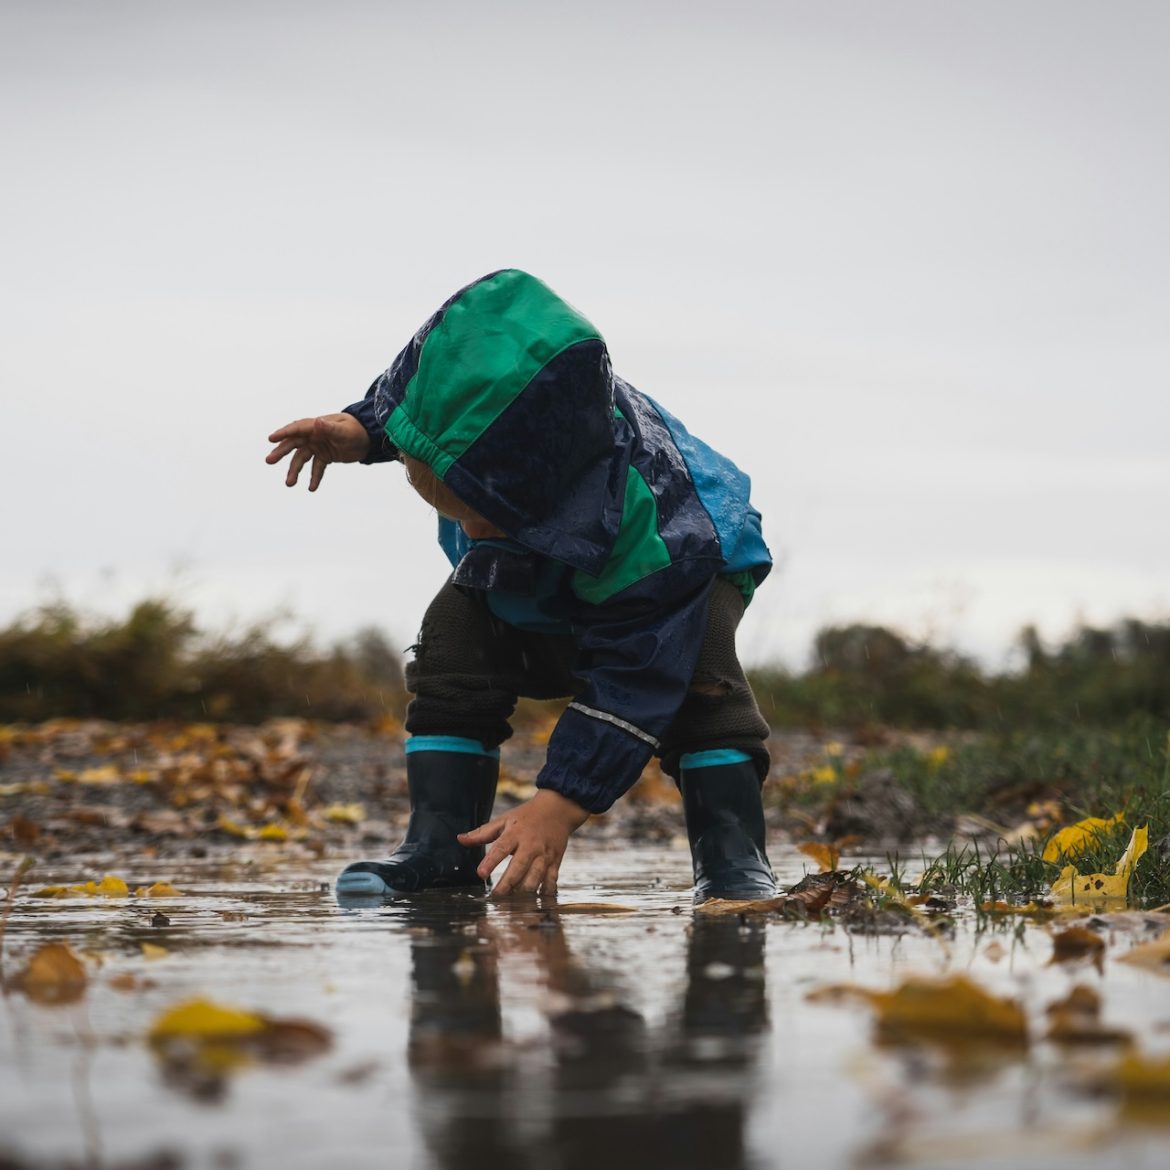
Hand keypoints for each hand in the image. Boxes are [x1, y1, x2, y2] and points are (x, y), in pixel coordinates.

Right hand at [266, 413, 370, 490]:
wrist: (369, 438)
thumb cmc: (357, 431)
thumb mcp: (345, 431)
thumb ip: (330, 428)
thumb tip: (317, 422)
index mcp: (316, 426)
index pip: (297, 429)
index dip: (284, 433)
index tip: (271, 439)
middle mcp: (314, 436)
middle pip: (293, 444)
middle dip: (281, 452)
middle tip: (269, 461)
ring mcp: (318, 446)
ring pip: (302, 459)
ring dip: (295, 471)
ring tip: (289, 484)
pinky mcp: (325, 456)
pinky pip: (316, 468)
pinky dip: (314, 477)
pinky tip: (312, 488)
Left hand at [459, 789, 589, 896]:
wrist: (557, 809)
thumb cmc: (527, 816)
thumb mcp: (504, 820)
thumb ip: (482, 833)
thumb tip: (460, 839)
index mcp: (515, 833)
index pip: (501, 848)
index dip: (491, 862)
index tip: (481, 874)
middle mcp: (531, 845)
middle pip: (519, 867)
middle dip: (507, 884)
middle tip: (495, 897)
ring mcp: (544, 855)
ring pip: (535, 877)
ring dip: (523, 892)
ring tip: (512, 903)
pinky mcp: (555, 863)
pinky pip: (550, 882)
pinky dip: (543, 893)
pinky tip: (534, 902)